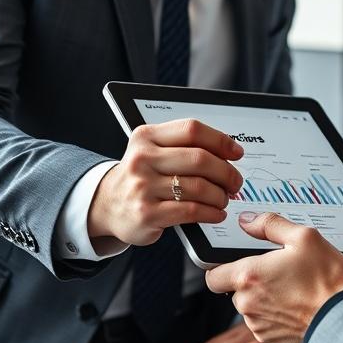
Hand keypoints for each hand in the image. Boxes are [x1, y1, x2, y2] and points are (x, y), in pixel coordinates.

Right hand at [87, 118, 243, 250]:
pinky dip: (211, 213)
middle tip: (235, 182)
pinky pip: (191, 211)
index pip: (192, 130)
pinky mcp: (146, 213)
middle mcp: (142, 159)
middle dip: (226, 172)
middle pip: (199, 159)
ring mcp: (143, 187)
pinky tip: (216, 213)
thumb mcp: (153, 151)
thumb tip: (228, 151)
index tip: (236, 152)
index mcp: (146, 136)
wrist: (107, 205)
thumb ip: (183, 146)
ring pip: (199, 187)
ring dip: (220, 195)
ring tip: (223, 199)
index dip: (220, 140)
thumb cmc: (141, 176)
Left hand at [206, 212, 342, 342]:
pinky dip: (275, 314)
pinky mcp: (270, 339)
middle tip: (278, 271)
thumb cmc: (327, 281)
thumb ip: (270, 224)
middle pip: (234, 289)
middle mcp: (248, 303)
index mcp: (249, 276)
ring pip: (250, 307)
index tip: (236, 261)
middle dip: (251, 280)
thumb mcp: (305, 238)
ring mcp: (258, 325)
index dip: (221, 266)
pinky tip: (297, 304)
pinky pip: (264, 323)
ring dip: (264, 298)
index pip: (212, 275)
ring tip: (293, 288)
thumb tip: (248, 221)